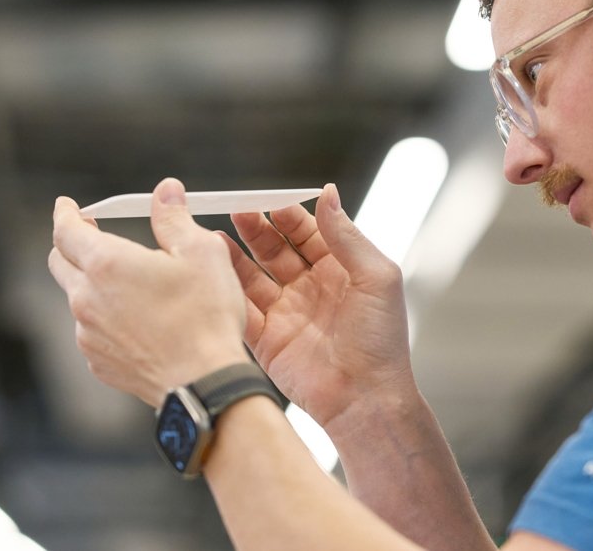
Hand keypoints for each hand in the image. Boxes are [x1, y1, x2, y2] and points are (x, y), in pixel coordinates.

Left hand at [48, 178, 250, 406]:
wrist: (204, 382)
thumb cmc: (206, 316)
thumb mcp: (201, 253)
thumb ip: (174, 218)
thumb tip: (166, 190)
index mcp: (107, 264)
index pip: (65, 230)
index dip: (64, 213)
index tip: (66, 205)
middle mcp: (87, 298)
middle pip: (60, 262)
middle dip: (71, 244)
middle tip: (90, 234)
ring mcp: (88, 334)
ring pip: (78, 298)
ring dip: (93, 284)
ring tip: (132, 285)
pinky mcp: (98, 361)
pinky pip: (92, 330)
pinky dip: (106, 318)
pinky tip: (138, 321)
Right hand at [224, 183, 411, 431]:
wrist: (366, 399)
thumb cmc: (381, 341)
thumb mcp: (376, 277)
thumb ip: (347, 235)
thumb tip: (327, 193)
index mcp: (341, 269)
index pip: (307, 231)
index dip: (287, 215)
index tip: (267, 200)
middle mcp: (311, 287)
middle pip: (275, 248)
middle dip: (256, 228)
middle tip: (236, 210)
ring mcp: (287, 312)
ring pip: (253, 275)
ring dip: (234, 255)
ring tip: (213, 236)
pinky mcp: (266, 338)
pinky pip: (241, 308)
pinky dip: (225, 289)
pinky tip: (211, 270)